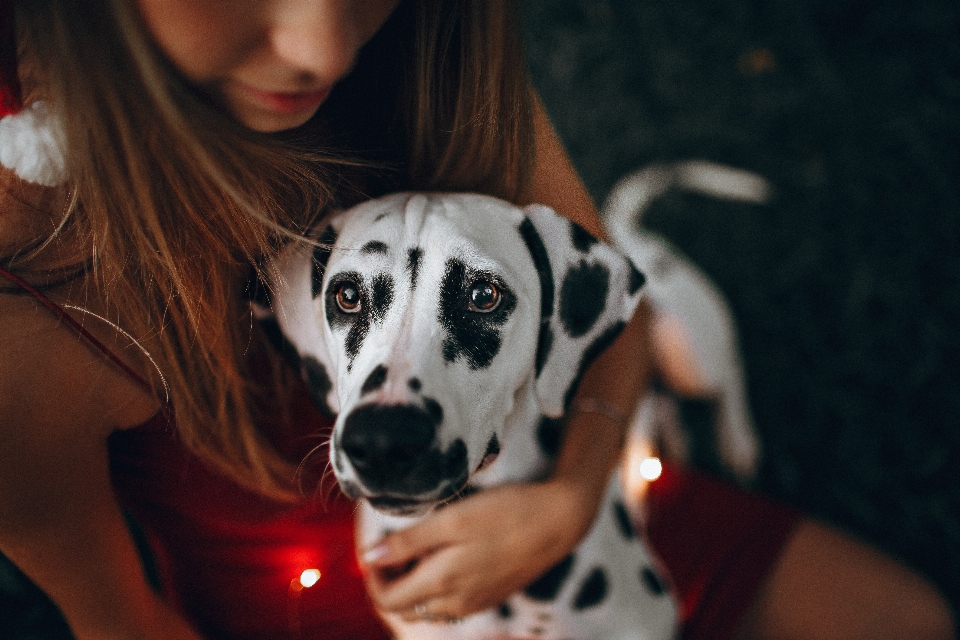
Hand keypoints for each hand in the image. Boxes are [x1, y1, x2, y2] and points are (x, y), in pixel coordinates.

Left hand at [360, 477, 597, 621]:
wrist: (559, 521)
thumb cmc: (506, 513)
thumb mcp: (453, 519)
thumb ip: (409, 541)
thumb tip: (371, 557)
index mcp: (442, 584)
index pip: (387, 601)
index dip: (372, 578)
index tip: (376, 547)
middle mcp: (456, 604)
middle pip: (404, 607)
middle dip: (391, 580)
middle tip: (397, 543)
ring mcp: (475, 603)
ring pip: (427, 607)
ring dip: (414, 583)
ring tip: (422, 545)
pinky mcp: (489, 597)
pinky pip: (450, 602)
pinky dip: (437, 585)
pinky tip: (448, 553)